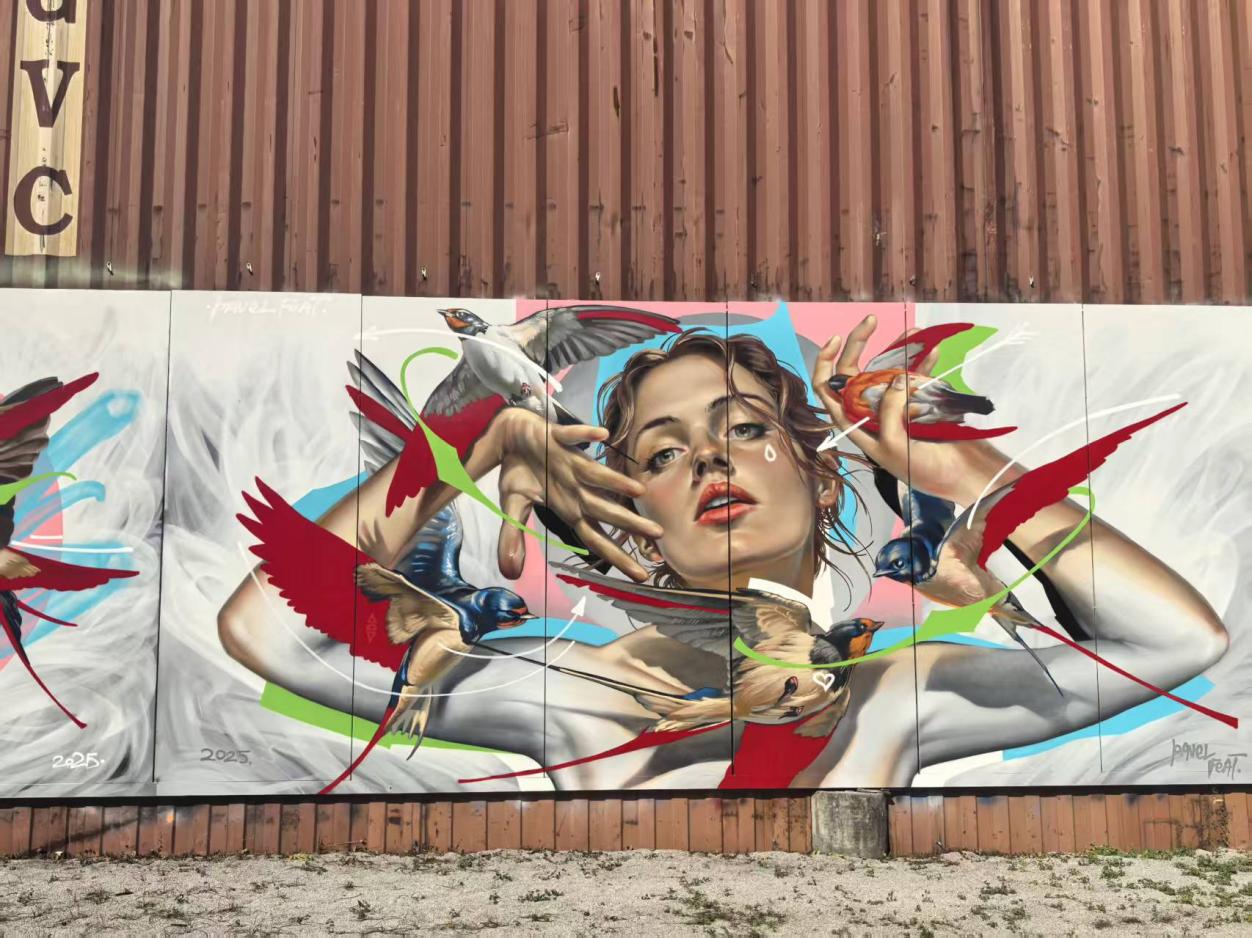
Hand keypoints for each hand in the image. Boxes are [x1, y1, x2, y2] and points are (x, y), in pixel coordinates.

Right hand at [490, 408, 661, 581]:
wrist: (510, 435)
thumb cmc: (521, 472)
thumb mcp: (511, 508)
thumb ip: (512, 538)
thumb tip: (510, 572)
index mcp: (568, 508)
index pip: (596, 539)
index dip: (617, 557)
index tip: (641, 576)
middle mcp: (576, 488)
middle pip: (605, 510)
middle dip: (630, 523)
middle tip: (658, 534)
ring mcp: (569, 462)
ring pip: (596, 474)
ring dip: (615, 482)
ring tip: (639, 490)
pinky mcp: (557, 438)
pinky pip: (572, 436)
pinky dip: (585, 434)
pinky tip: (601, 434)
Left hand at [811, 314, 1006, 504]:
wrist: (962, 475)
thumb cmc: (922, 469)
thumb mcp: (893, 444)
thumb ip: (887, 411)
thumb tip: (896, 378)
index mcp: (854, 423)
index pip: (828, 389)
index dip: (826, 363)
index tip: (836, 340)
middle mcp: (869, 410)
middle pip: (854, 371)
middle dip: (859, 343)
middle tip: (871, 321)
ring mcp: (894, 403)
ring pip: (886, 368)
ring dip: (896, 346)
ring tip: (913, 331)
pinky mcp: (919, 400)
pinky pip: (916, 373)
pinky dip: (924, 360)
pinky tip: (934, 348)